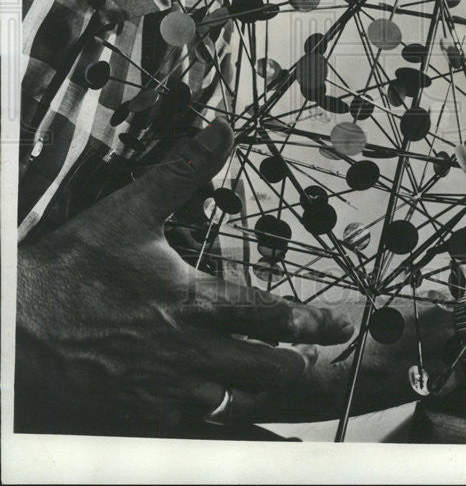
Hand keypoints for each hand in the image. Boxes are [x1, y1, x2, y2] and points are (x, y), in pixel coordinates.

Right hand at [15, 119, 353, 434]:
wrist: (20, 329)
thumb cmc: (74, 268)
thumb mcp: (130, 210)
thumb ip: (182, 171)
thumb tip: (221, 130)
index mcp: (194, 302)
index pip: (269, 315)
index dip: (311, 323)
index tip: (340, 328)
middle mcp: (190, 352)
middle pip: (266, 369)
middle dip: (298, 364)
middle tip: (320, 359)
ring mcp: (168, 391)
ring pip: (236, 401)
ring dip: (261, 390)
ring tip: (279, 380)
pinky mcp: (142, 416)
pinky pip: (196, 427)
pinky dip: (218, 416)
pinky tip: (224, 408)